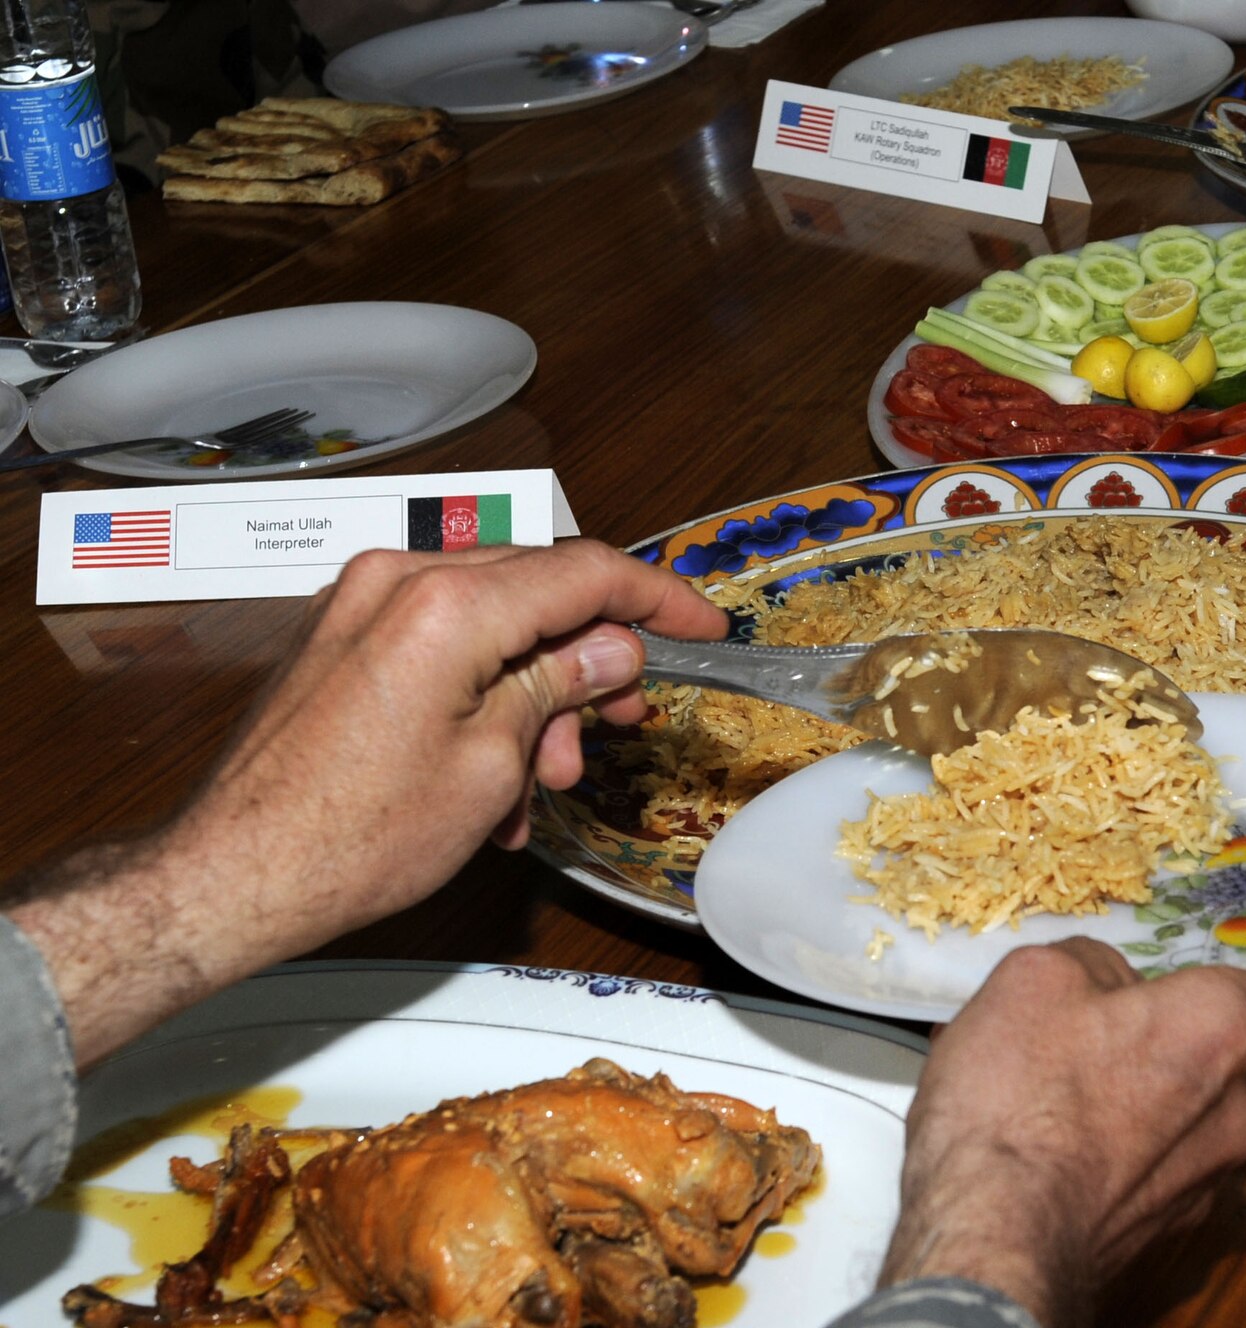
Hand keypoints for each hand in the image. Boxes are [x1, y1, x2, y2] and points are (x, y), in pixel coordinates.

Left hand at [6, 540, 725, 1064]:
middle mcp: (398, 581)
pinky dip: (484, 691)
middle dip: (591, 657)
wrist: (236, 875)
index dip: (658, 599)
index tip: (701, 625)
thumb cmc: (351, 836)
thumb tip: (613, 647)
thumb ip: (560, 685)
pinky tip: (495, 773)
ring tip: (547, 776)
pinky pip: (442, 641)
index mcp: (446, 604)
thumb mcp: (494, 765)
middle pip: (537, 590)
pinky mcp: (341, 636)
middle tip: (624, 714)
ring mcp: (361, 604)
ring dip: (537, 689)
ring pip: (493, 620)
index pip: (584, 572)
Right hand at [877, 939, 1245, 1327]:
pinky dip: (1110, 1162)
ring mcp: (1202, 1186)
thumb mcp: (1037, 978)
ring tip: (1045, 1104)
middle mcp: (1233, 1114)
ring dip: (1131, 1109)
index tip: (1209, 994)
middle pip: (1216, 1066)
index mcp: (1218, 1032)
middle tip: (1081, 1043)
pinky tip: (1044, 1156)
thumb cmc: (1021, 1101)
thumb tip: (1107, 984)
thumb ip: (1093, 964)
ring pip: (1180, 1126)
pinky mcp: (1160, 1239)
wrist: (993, 1242)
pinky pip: (1147, 1177)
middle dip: (1158, 1050)